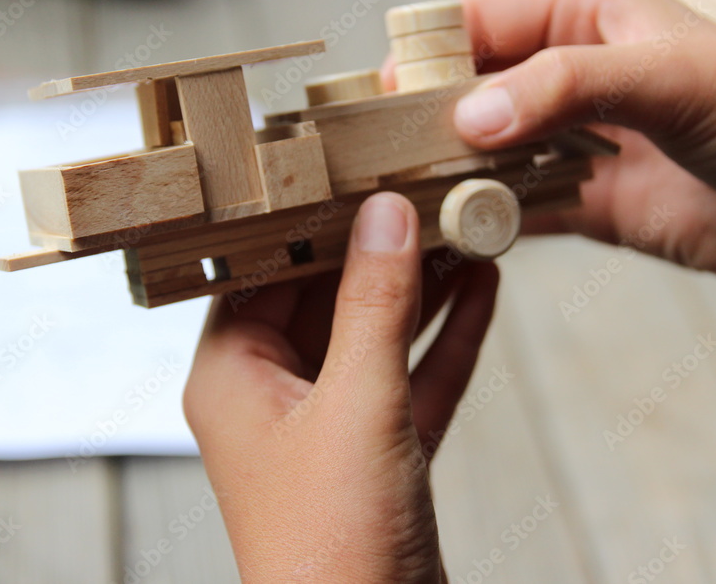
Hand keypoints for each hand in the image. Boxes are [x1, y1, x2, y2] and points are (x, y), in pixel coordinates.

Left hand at [184, 193, 498, 581]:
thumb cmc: (331, 545)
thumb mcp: (357, 404)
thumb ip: (373, 305)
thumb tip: (385, 215)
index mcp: (233, 375)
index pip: (266, 269)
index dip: (314, 219)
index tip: (360, 170)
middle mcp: (273, 394)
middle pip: (328, 298)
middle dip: (385, 251)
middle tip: (431, 193)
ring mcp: (327, 424)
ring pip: (377, 336)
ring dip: (424, 289)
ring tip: (467, 227)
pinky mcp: (378, 452)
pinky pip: (412, 377)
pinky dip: (445, 339)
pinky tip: (481, 291)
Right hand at [411, 0, 715, 369]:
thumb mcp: (669, 77)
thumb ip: (568, 87)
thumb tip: (473, 114)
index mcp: (583, 12)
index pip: (478, 20)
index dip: (427, 53)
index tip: (386, 96)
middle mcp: (566, 73)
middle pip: (468, 88)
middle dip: (427, 118)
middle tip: (382, 154)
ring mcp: (568, 140)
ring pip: (483, 150)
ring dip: (447, 172)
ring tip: (402, 198)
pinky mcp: (577, 201)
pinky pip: (512, 205)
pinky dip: (480, 218)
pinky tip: (450, 232)